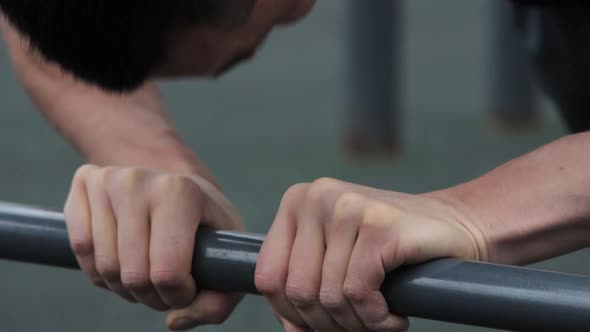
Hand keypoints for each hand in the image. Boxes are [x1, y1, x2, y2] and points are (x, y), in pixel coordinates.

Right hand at [64, 165, 243, 329]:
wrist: (178, 184)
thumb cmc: (205, 224)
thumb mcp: (227, 256)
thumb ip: (220, 300)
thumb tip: (175, 320)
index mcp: (180, 192)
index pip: (167, 272)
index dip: (178, 296)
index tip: (189, 287)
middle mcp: (139, 181)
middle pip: (133, 275)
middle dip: (152, 296)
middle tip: (166, 285)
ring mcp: (107, 179)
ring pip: (104, 268)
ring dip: (125, 287)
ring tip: (147, 272)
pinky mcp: (84, 182)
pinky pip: (81, 250)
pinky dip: (99, 270)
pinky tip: (122, 259)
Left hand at [255, 178, 486, 331]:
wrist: (456, 226)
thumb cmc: (390, 249)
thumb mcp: (336, 261)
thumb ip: (307, 287)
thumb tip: (290, 331)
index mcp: (297, 201)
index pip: (268, 275)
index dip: (289, 313)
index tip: (319, 323)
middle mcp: (317, 197)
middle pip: (298, 290)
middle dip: (327, 323)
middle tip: (359, 324)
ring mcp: (348, 207)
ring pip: (329, 296)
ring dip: (356, 324)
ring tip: (378, 318)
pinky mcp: (379, 226)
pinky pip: (358, 293)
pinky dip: (376, 319)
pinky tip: (393, 315)